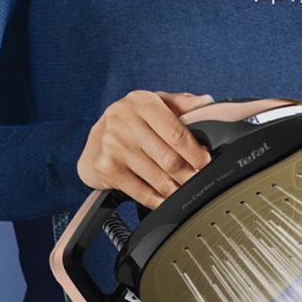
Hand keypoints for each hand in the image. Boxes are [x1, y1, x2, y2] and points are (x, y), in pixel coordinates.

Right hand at [79, 92, 212, 209]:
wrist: (94, 141)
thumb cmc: (130, 121)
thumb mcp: (154, 103)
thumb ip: (181, 103)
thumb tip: (207, 101)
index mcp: (142, 102)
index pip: (175, 132)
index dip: (194, 152)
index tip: (205, 162)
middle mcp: (124, 121)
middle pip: (168, 158)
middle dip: (189, 174)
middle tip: (198, 180)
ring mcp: (113, 145)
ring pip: (157, 178)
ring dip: (176, 189)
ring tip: (184, 190)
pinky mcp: (106, 168)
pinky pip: (140, 192)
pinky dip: (157, 200)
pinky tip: (165, 199)